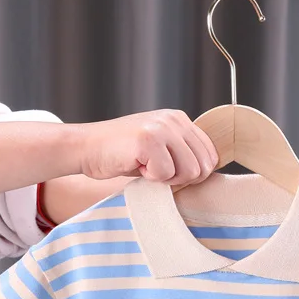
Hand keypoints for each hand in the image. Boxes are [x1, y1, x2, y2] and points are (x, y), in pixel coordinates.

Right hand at [74, 110, 218, 184]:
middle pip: (203, 167)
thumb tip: (207, 173)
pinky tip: (135, 165)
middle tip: (156, 170)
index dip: (194, 173)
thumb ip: (183, 154)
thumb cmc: (123, 154)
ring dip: (166, 178)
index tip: (171, 171)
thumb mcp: (161, 149)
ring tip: (146, 166)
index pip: (210, 156)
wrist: (87, 148)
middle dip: (181, 178)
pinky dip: (150, 178)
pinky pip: (165, 174)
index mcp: (180, 120)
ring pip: (188, 172)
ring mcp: (161, 127)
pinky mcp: (147, 139)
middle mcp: (174, 120)